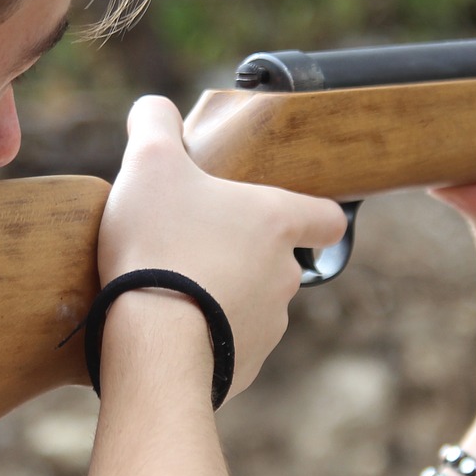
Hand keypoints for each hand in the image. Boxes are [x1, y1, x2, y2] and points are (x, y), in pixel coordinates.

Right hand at [100, 96, 346, 396]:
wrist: (153, 342)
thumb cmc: (158, 244)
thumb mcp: (148, 163)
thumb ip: (155, 123)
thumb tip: (154, 108)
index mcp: (276, 222)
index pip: (327, 218)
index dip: (312, 213)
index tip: (286, 217)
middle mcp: (286, 275)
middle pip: (278, 261)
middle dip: (242, 256)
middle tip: (191, 248)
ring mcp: (270, 325)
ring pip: (253, 305)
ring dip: (223, 297)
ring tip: (173, 291)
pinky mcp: (246, 367)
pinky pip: (231, 346)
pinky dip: (208, 338)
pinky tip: (170, 330)